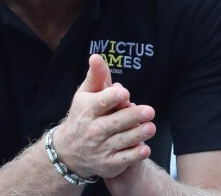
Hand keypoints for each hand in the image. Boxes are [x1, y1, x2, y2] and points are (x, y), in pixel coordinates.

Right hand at [52, 54, 155, 179]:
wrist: (69, 151)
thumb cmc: (82, 115)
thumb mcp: (84, 94)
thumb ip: (96, 76)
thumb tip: (96, 56)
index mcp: (87, 109)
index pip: (101, 103)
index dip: (112, 98)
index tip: (124, 93)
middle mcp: (93, 129)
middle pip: (115, 122)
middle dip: (132, 116)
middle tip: (149, 111)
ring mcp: (101, 148)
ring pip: (122, 140)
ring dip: (137, 134)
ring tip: (151, 127)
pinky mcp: (109, 164)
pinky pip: (124, 159)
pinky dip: (134, 154)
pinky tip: (145, 148)